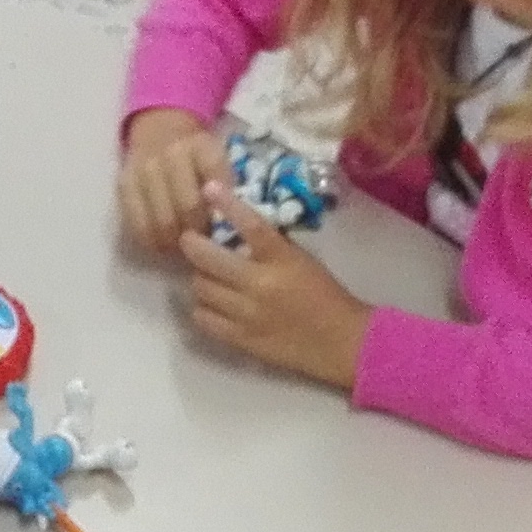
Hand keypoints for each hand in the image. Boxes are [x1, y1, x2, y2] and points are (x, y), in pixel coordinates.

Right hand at [117, 109, 222, 251]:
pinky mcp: (124, 186)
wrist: (158, 132)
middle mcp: (170, 154)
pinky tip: (161, 245)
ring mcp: (144, 170)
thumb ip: (225, 184)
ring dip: (175, 242)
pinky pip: (137, 225)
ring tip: (182, 247)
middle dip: (199, 232)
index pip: (215, 180)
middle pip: (189, 206)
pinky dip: (152, 242)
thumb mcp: (218, 158)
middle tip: (203, 245)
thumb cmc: (195, 156)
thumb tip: (225, 223)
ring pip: (162, 221)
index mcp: (200, 146)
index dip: (221, 208)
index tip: (222, 225)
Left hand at [177, 181, 374, 390]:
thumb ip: (271, 248)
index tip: (209, 189)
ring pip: (201, 289)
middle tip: (189, 240)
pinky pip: (204, 319)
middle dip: (192, 246)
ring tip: (205, 276)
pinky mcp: (241, 338)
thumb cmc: (325, 296)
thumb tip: (236, 231)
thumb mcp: (302, 261)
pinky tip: (210, 305)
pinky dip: (202, 308)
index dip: (228, 205)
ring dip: (199, 278)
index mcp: (282, 260)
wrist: (342, 342)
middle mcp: (260, 284)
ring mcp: (247, 313)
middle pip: (209, 260)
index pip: (252, 226)